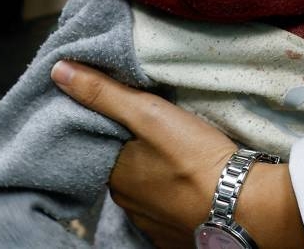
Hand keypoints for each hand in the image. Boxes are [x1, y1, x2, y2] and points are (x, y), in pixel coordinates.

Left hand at [52, 60, 303, 248]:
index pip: (98, 145)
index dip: (107, 125)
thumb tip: (59, 71)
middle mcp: (127, 204)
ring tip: (171, 149)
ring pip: (145, 188)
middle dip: (131, 148)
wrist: (245, 207)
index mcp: (115, 176)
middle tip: (151, 125)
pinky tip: (186, 178)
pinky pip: (166, 208)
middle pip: (122, 166)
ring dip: (152, 171)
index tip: (121, 108)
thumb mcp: (149, 114)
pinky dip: (172, 192)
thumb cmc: (196, 159)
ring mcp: (153, 222)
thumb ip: (105, 93)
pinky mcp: (177, 233)